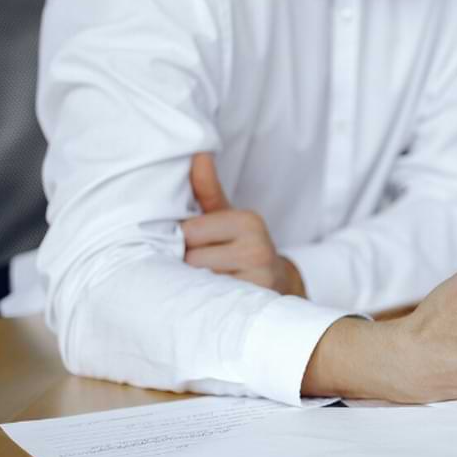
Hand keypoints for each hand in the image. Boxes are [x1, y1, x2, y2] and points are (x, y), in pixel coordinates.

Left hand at [181, 152, 305, 296]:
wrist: (275, 281)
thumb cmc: (239, 244)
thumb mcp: (224, 216)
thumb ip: (206, 189)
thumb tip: (199, 154)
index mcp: (248, 221)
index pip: (189, 232)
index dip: (181, 241)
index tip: (189, 246)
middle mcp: (257, 248)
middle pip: (192, 259)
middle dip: (186, 265)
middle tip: (194, 266)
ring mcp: (259, 278)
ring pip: (199, 282)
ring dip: (193, 284)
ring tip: (202, 281)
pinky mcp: (254, 302)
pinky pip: (211, 302)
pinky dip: (203, 301)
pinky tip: (209, 297)